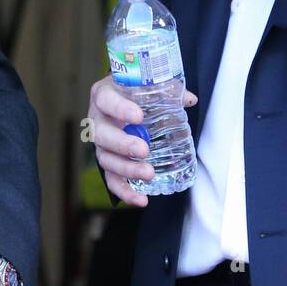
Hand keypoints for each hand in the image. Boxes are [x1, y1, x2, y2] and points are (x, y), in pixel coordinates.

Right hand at [87, 74, 197, 208]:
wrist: (123, 99)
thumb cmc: (135, 91)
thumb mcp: (148, 85)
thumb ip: (168, 90)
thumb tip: (189, 99)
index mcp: (104, 95)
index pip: (106, 100)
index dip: (120, 109)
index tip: (138, 117)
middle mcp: (97, 119)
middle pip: (102, 135)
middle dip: (122, 144)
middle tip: (144, 150)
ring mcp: (100, 143)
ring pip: (106, 159)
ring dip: (126, 169)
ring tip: (149, 173)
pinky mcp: (108, 162)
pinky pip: (112, 179)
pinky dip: (125, 191)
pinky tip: (141, 200)